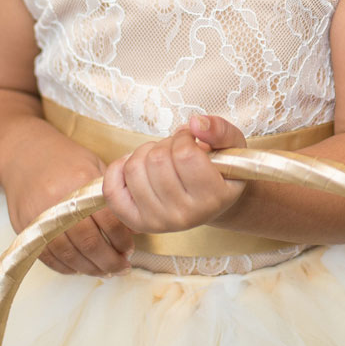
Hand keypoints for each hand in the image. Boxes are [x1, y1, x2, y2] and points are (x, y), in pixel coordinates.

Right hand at [3, 146, 133, 275]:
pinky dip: (67, 267)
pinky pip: (49, 257)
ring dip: (90, 268)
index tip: (130, 249)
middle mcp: (58, 202)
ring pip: (69, 255)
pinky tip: (81, 268)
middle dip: (110, 260)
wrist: (23, 153)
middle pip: (89, 243)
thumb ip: (111, 194)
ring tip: (105, 271)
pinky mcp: (25, 228)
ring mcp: (39, 217)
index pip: (108, 221)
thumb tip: (132, 225)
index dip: (122, 240)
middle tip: (122, 267)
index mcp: (80, 184)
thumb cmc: (64, 159)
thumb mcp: (93, 166)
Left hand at [103, 114, 247, 234]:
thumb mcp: (232, 146)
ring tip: (161, 158)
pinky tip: (136, 165)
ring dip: (144, 153)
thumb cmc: (221, 172)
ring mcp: (159, 222)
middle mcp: (185, 216)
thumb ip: (220, 130)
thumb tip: (194, 123)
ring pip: (134, 169)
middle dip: (164, 144)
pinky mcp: (136, 222)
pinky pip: (112, 191)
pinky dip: (117, 170)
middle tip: (175, 150)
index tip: (190, 140)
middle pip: (157, 160)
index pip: (185, 154)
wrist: (211, 204)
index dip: (184, 137)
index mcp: (213, 198)